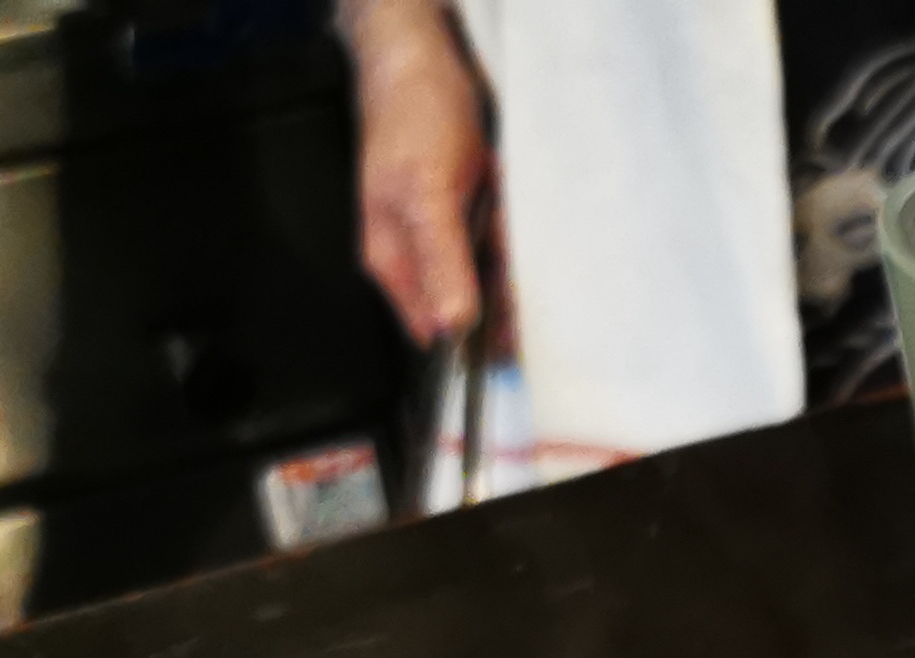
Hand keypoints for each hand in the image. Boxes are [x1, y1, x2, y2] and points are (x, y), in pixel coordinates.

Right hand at [338, 0, 487, 345]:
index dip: (478, 340)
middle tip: (520, 269)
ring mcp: (444, 234)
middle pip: (470, 306)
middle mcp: (418, 255)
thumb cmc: (410, 118)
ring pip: (492, 275)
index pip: (438, 329)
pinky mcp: (467, 212)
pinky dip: (514, 234)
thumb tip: (450, 324)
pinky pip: (502, 242)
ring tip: (507, 222)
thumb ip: (441, 260)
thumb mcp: (427, 194)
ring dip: (513, 264)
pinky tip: (510, 210)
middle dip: (504, 297)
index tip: (515, 334)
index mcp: (395, 262)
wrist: (422, 59)